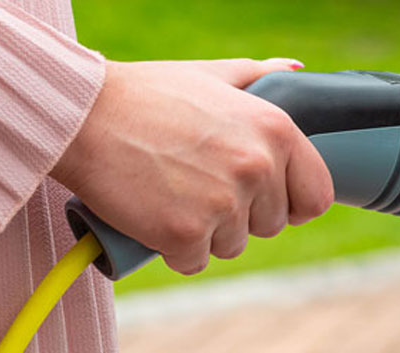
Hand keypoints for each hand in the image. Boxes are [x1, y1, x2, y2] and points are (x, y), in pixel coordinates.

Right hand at [51, 58, 334, 274]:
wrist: (83, 115)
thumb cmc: (145, 93)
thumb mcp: (210, 75)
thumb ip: (258, 74)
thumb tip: (293, 68)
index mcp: (274, 129)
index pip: (316, 195)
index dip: (290, 202)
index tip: (263, 200)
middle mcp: (257, 167)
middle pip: (269, 225)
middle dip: (238, 215)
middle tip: (196, 185)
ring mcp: (223, 204)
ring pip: (231, 246)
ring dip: (205, 233)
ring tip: (172, 194)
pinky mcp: (185, 234)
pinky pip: (194, 262)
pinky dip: (174, 250)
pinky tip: (155, 219)